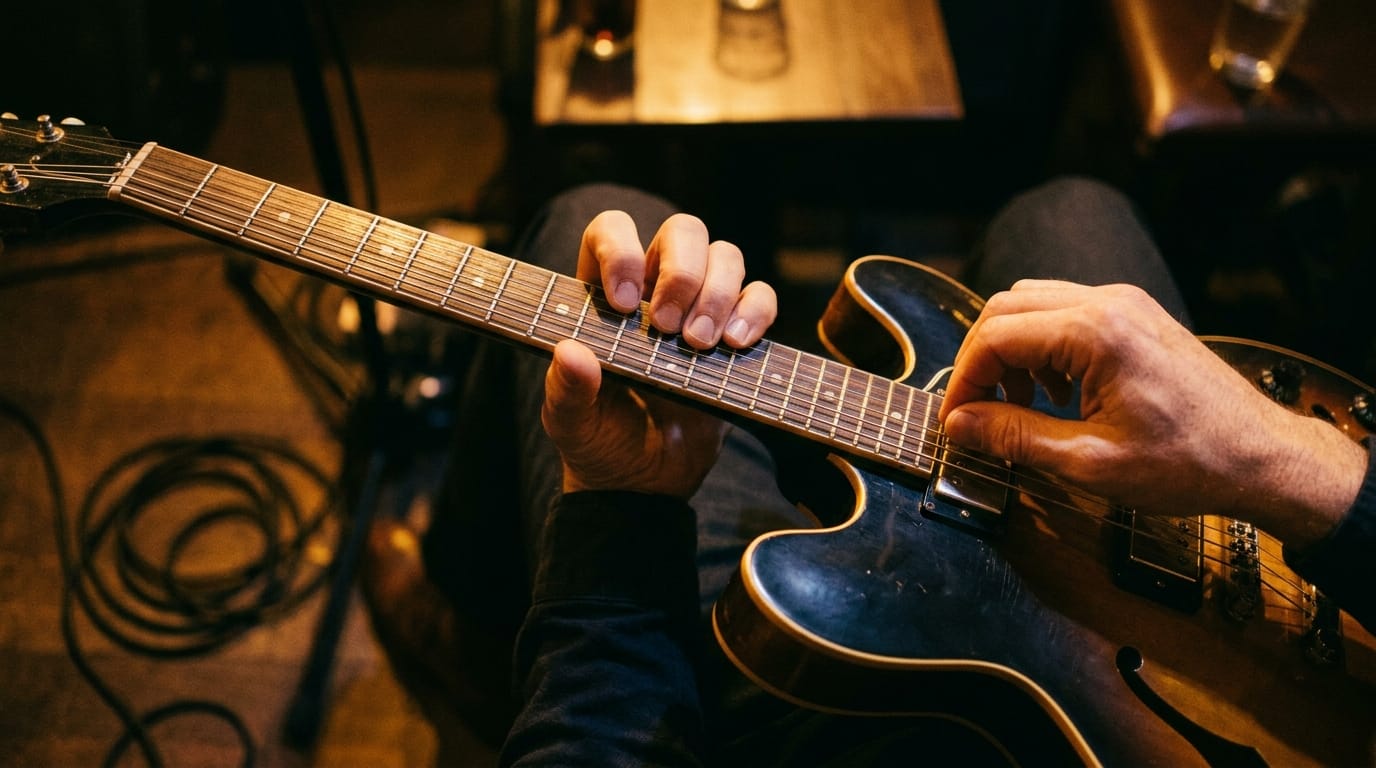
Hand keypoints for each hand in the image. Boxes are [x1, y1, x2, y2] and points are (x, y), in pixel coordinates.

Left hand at [541, 211, 776, 496]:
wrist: (645, 484)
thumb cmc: (598, 440)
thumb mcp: (569, 421)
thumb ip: (565, 388)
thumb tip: (570, 351)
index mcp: (604, 294)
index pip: (612, 230)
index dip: (621, 249)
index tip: (624, 303)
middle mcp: (655, 288)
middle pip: (682, 231)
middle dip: (682, 271)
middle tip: (669, 328)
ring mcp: (700, 306)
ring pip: (725, 256)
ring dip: (717, 293)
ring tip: (698, 344)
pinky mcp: (737, 333)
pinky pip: (760, 296)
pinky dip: (754, 311)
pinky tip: (736, 344)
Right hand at [938, 279, 1365, 548]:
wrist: (1262, 458)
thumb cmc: (1190, 462)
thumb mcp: (1089, 462)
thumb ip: (1015, 437)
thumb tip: (960, 426)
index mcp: (1096, 333)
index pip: (996, 335)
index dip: (964, 380)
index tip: (955, 421)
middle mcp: (1108, 304)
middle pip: (1006, 308)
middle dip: (980, 360)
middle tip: (976, 413)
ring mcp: (1125, 306)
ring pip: (1033, 305)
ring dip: (1011, 352)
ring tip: (1019, 406)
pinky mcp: (1135, 318)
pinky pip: (1065, 315)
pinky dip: (1042, 348)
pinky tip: (1055, 395)